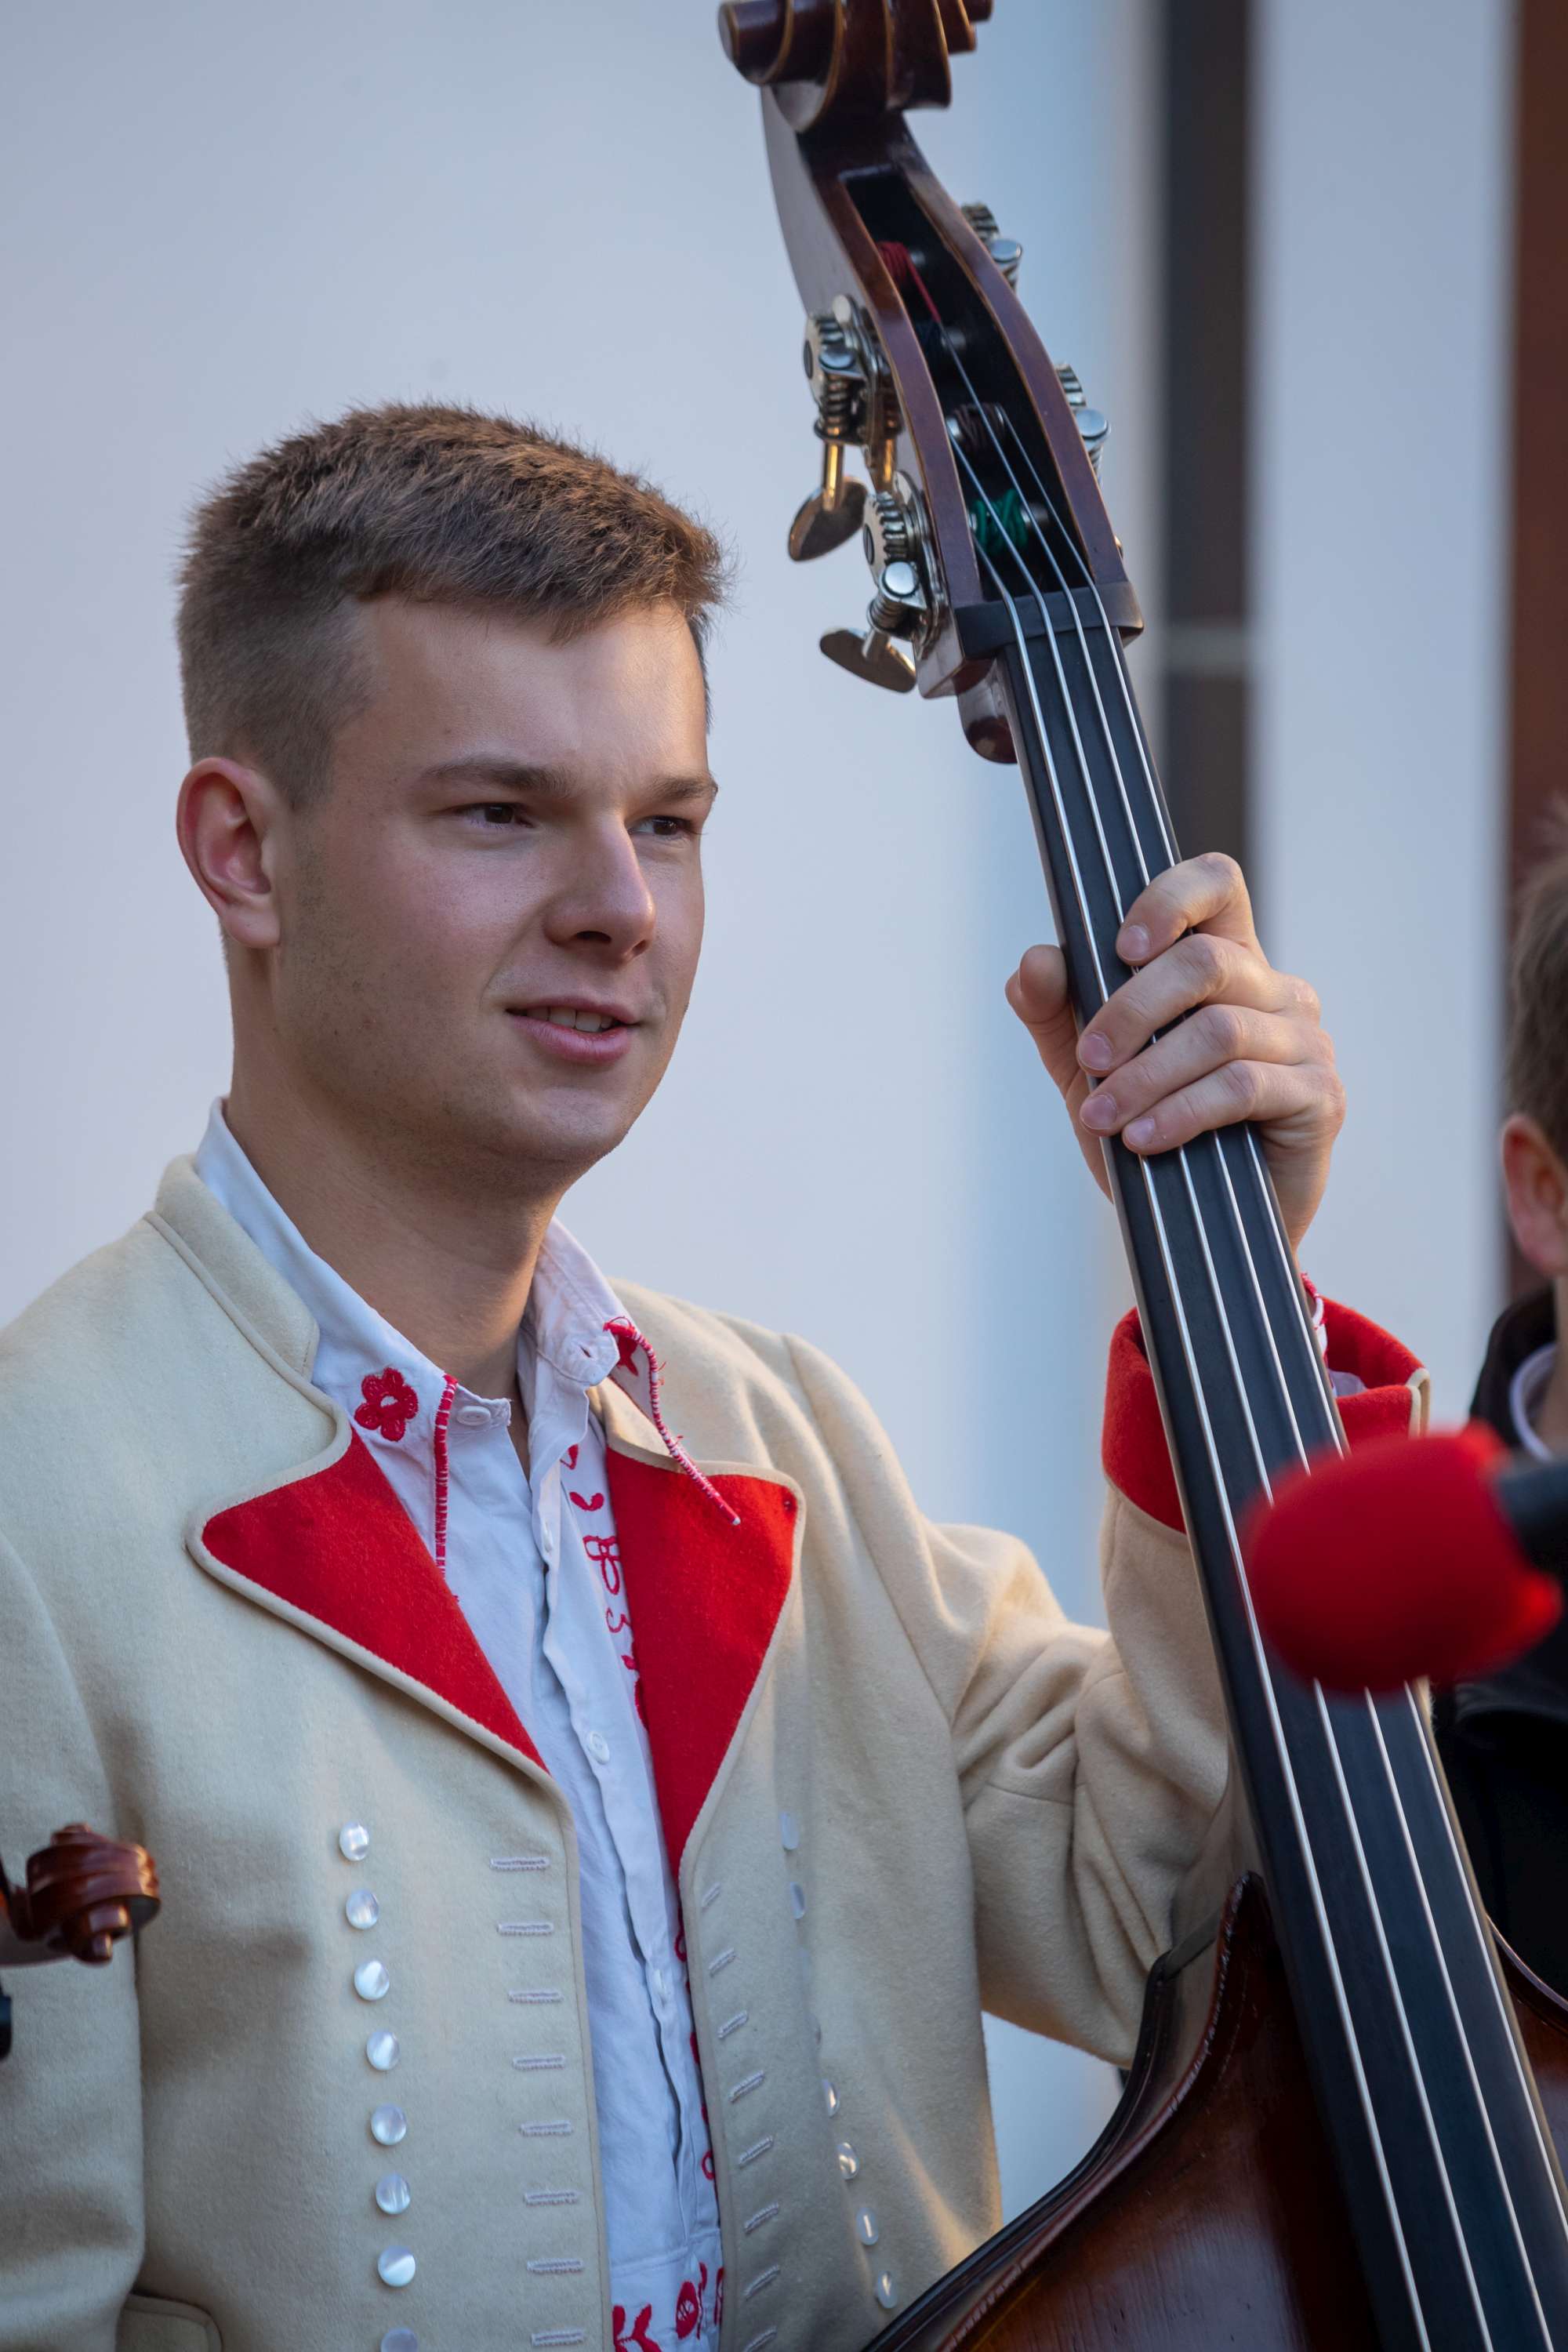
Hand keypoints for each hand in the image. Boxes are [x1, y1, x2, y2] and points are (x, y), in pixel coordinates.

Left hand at [1005, 852, 1344, 1252]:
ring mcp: (1304, 1041)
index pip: (1218, 885)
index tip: (1119, 948)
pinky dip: (1181, 1112)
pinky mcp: (1319, 1097)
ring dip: (1146, 1076)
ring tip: (1104, 1117)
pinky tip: (1144, 1140)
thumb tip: (1034, 963)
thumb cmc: (1152, 1133)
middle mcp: (1274, 990)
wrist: (1199, 1236)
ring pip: (1219, 1031)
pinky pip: (1243, 1086)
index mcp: (1226, 961)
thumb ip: (1056, 1014)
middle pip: (1207, 962)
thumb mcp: (1087, 1071)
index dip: (1171, 898)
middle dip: (1132, 1010)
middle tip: (1088, 1057)